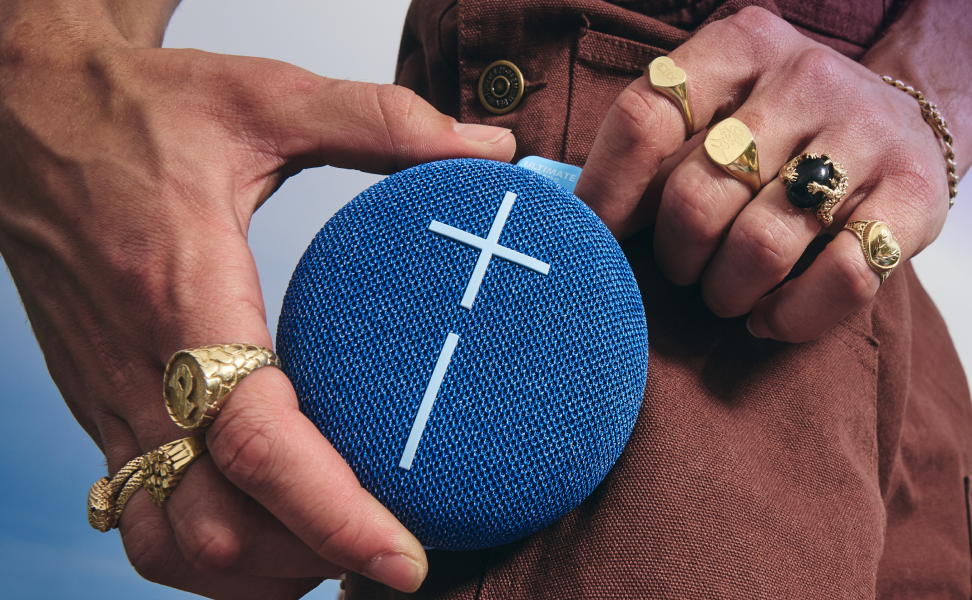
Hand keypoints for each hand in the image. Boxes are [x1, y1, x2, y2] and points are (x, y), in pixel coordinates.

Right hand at [0, 11, 514, 598]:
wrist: (26, 114)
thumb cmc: (135, 110)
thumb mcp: (263, 95)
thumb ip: (381, 121)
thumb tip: (490, 152)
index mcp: (181, 296)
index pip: (255, 440)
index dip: (333, 515)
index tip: (406, 559)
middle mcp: (135, 369)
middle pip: (212, 525)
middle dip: (310, 557)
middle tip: (400, 551)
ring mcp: (109, 401)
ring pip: (167, 546)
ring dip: (258, 571)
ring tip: (342, 554)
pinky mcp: (102, 411)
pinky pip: (144, 522)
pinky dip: (212, 558)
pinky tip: (278, 539)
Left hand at [577, 6, 951, 342]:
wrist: (908, 121)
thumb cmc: (789, 130)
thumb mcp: (726, 106)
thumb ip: (662, 143)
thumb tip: (574, 214)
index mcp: (744, 43)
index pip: (647, 115)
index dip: (608, 190)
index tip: (595, 237)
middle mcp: (807, 77)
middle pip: (697, 195)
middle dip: (677, 257)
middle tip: (686, 271)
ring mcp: (867, 132)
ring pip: (762, 245)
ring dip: (728, 293)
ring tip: (728, 295)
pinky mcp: (916, 195)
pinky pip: (841, 278)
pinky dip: (792, 315)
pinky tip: (772, 317)